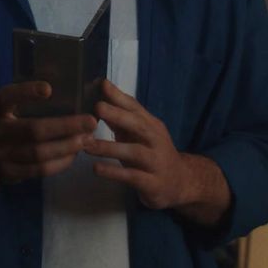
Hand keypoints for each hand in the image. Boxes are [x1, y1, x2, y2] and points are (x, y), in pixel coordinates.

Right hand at [0, 81, 96, 183]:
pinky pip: (38, 170)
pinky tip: (73, 155)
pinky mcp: (8, 173)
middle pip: (32, 130)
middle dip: (65, 126)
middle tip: (90, 121)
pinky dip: (59, 163)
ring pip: (38, 153)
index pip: (7, 98)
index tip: (49, 89)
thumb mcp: (2, 109)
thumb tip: (63, 86)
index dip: (26, 93)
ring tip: (87, 139)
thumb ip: (23, 101)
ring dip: (66, 147)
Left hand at [85, 79, 191, 209]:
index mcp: (151, 126)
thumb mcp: (139, 136)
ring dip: (110, 147)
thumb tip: (100, 99)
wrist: (180, 182)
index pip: (136, 108)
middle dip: (118, 115)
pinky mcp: (152, 183)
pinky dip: (114, 172)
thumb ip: (121, 120)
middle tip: (97, 107)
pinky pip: (132, 177)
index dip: (119, 96)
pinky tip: (96, 169)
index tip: (102, 84)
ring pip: (134, 152)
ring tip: (87, 145)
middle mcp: (156, 140)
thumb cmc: (152, 154)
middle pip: (139, 125)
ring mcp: (156, 162)